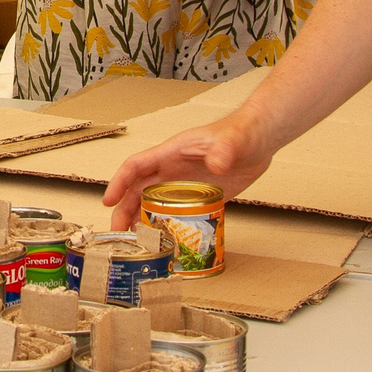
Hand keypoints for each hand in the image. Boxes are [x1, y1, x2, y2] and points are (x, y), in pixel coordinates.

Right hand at [101, 110, 275, 228]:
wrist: (262, 139)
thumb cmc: (244, 131)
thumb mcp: (233, 140)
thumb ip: (224, 149)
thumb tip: (216, 162)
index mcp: (172, 152)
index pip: (136, 166)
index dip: (119, 182)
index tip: (108, 200)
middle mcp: (173, 169)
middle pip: (139, 189)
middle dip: (125, 209)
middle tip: (119, 232)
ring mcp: (186, 183)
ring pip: (154, 202)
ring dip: (142, 218)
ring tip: (136, 240)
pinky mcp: (201, 195)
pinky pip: (177, 211)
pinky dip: (166, 224)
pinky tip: (164, 239)